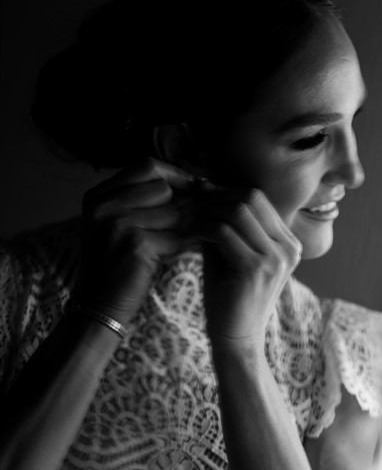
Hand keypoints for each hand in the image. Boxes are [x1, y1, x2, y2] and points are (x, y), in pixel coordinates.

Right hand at [75, 158, 196, 323]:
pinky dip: (178, 248)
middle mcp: (104, 205)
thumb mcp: (117, 224)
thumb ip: (142, 200)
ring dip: (178, 230)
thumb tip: (195, 181)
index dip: (174, 174)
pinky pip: (176, 237)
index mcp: (98, 195)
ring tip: (164, 246)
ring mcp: (118, 223)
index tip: (193, 186)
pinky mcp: (137, 243)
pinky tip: (165, 258)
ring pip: (173, 213)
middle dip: (177, 206)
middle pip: (163, 188)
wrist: (99, 304)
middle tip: (177, 225)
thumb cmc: (116, 263)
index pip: (146, 166)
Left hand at [194, 185, 301, 352]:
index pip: (258, 197)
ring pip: (238, 210)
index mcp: (288, 242)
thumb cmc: (230, 297)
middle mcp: (288, 247)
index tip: (198, 196)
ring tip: (188, 221)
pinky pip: (224, 232)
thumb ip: (224, 224)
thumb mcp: (230, 253)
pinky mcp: (257, 269)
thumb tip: (204, 189)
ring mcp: (276, 258)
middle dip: (215, 197)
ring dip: (207, 211)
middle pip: (251, 197)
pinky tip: (187, 235)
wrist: (236, 338)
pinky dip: (201, 228)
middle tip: (190, 206)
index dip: (225, 191)